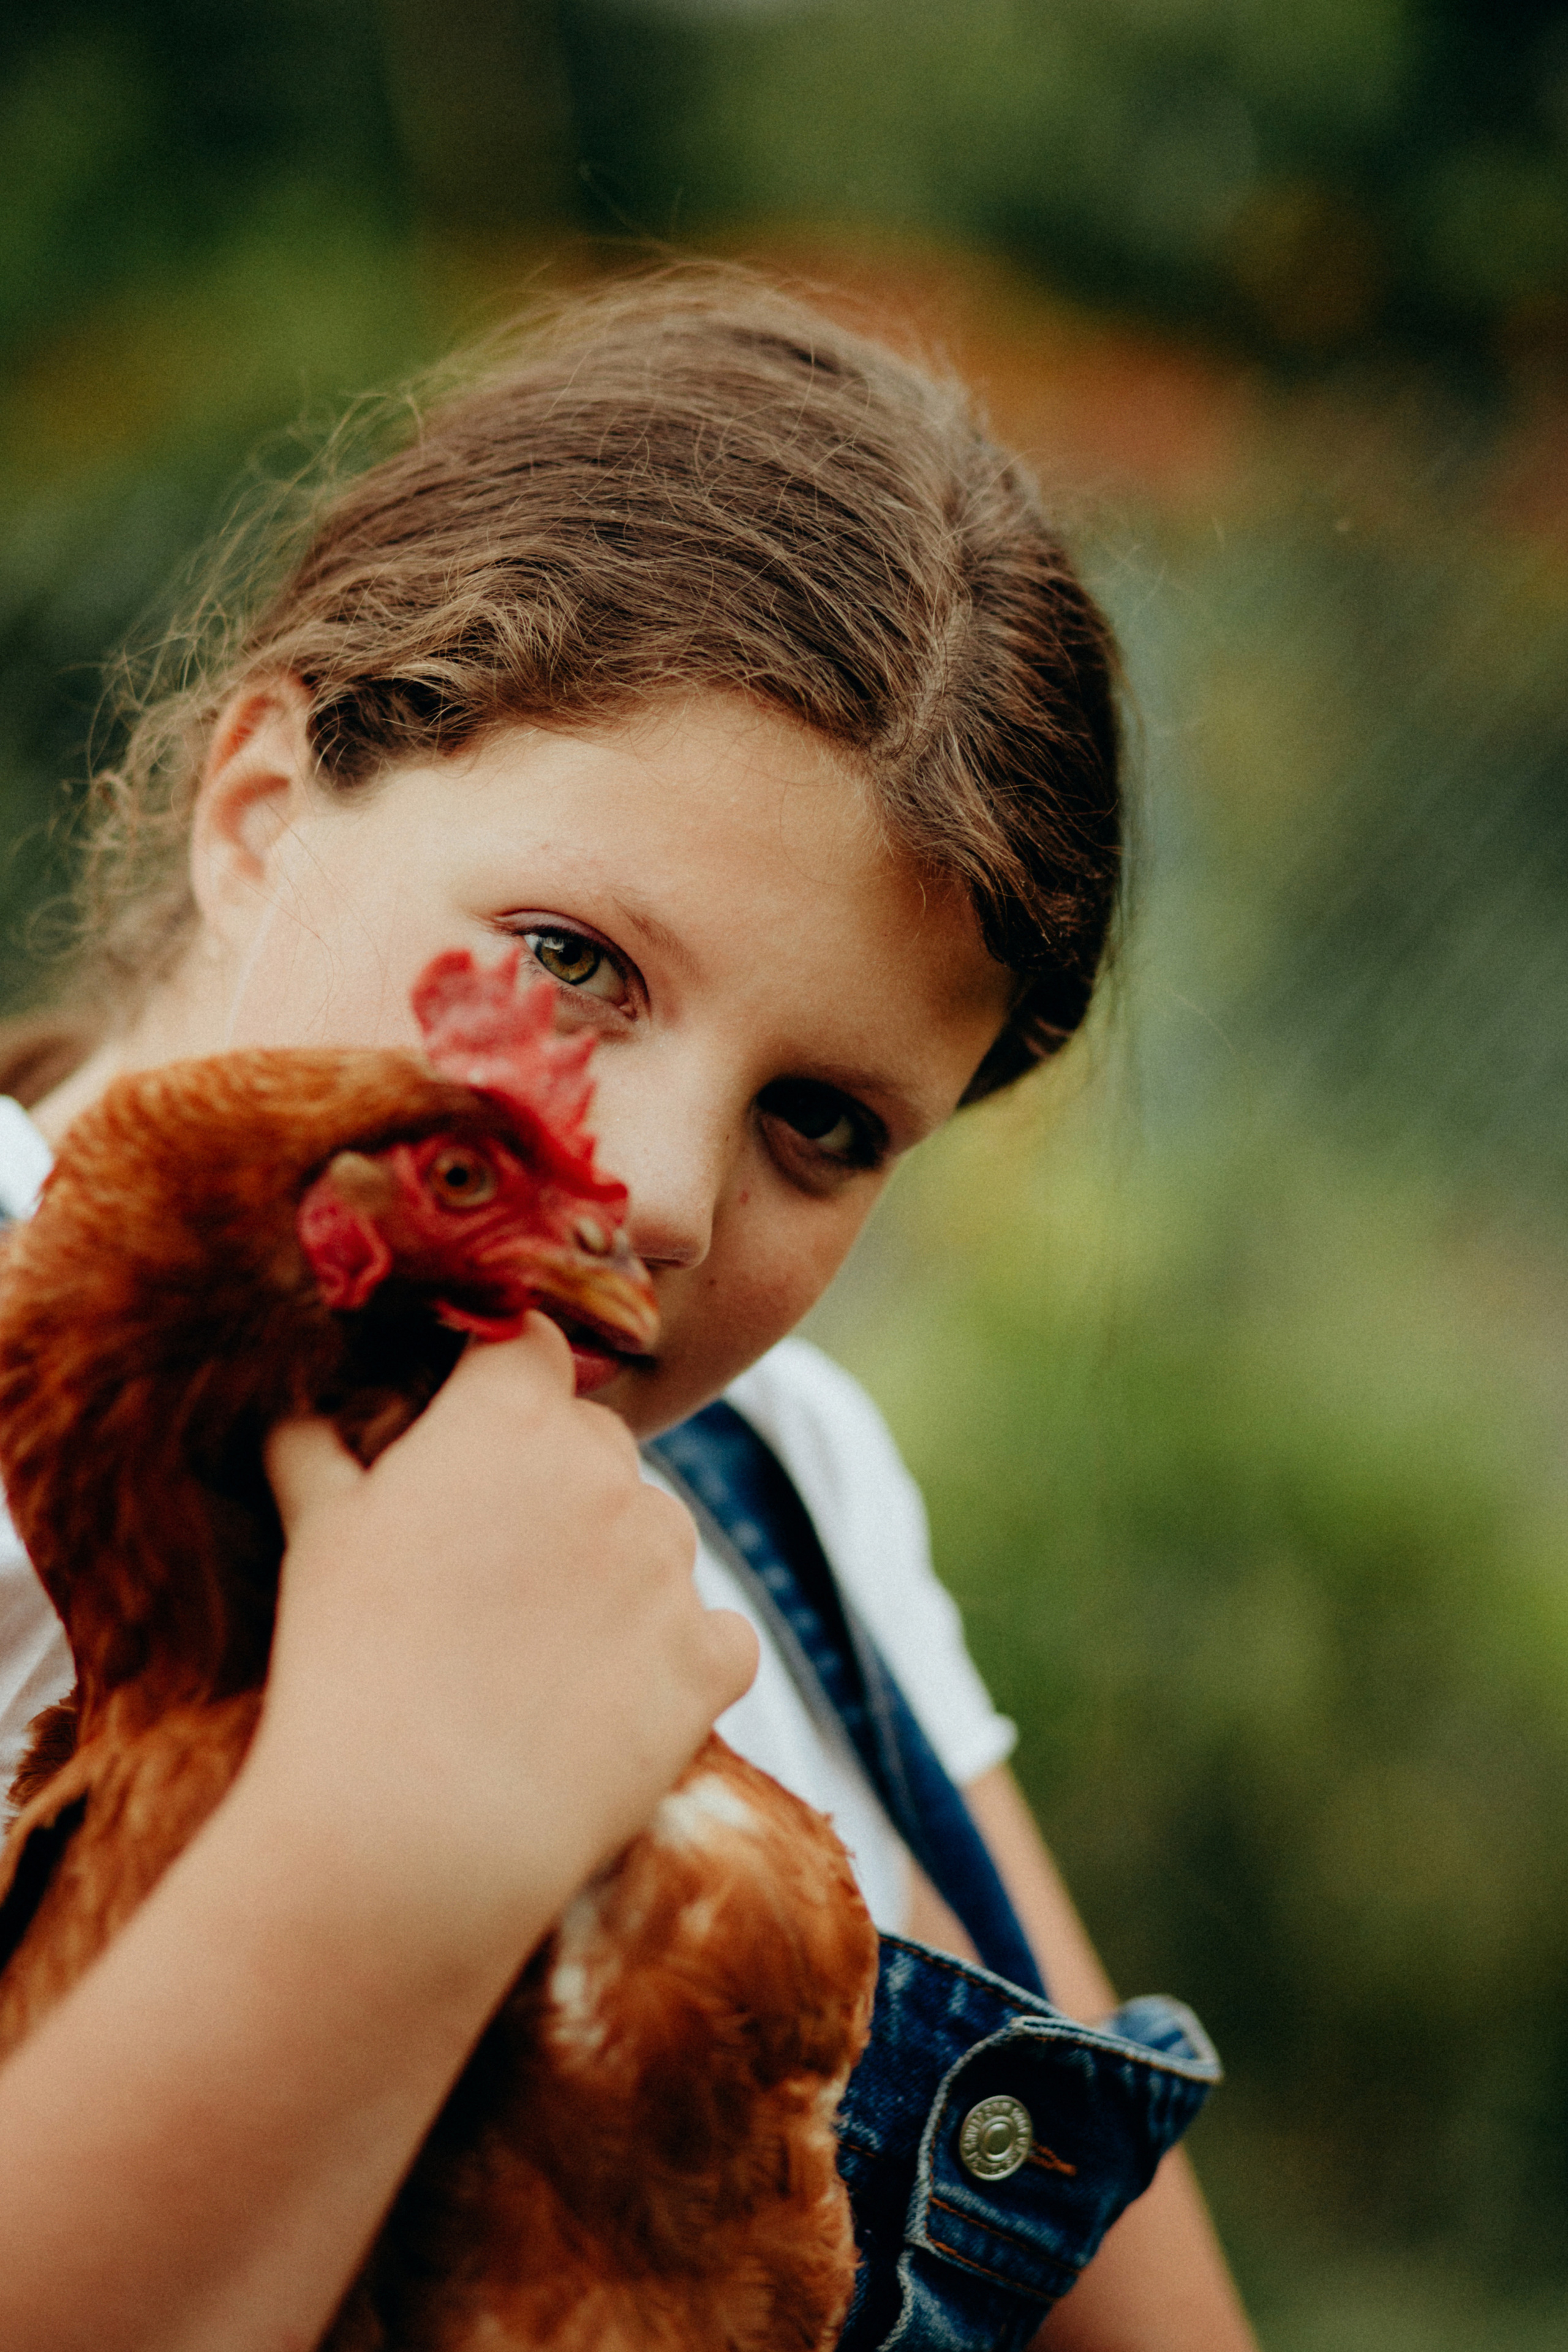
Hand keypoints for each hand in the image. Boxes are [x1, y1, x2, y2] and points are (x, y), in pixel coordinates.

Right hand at [252, 1314, 758, 1957]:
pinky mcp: (710, 1658)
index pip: (531, 1345)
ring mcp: (671, 1565)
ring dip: (616, 1569)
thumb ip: (317, 1451)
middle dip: (552, 1484)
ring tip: (536, 1653)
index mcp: (511, 1419)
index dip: (502, 1379)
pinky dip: (677, 1655)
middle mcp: (609, 1472)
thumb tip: (303, 1415)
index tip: (473, 1426)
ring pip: (657, 1535)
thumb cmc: (347, 1667)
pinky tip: (611, 1700)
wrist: (413, 1827)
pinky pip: (714, 1633)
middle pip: (595, 1442)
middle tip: (488, 1567)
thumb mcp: (316, 1536)